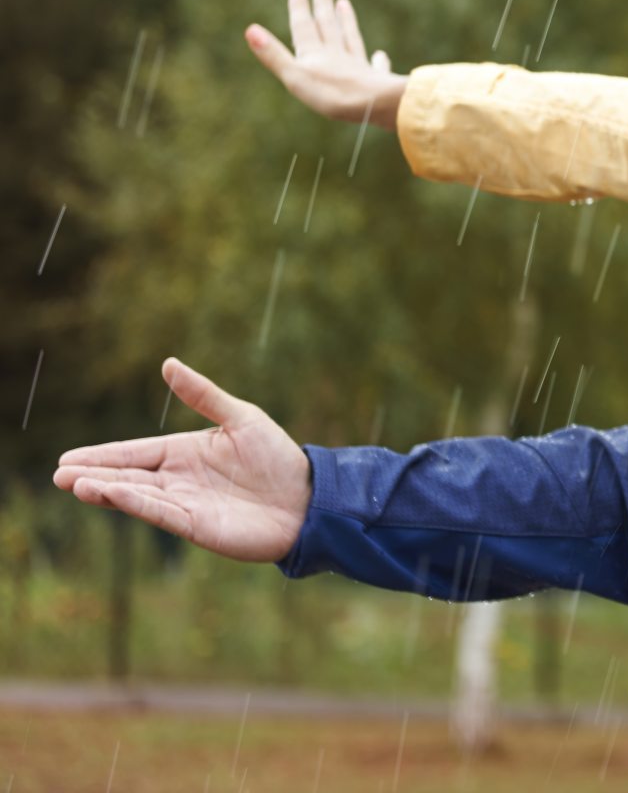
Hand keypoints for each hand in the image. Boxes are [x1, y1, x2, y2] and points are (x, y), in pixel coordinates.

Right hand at [53, 358, 312, 563]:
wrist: (308, 498)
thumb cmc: (277, 457)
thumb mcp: (241, 417)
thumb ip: (203, 395)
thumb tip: (168, 364)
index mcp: (185, 452)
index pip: (135, 452)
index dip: (102, 455)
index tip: (68, 457)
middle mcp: (179, 479)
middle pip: (127, 475)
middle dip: (93, 474)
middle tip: (58, 475)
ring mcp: (185, 503)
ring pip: (137, 496)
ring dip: (106, 490)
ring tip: (74, 484)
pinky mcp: (196, 525)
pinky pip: (160, 513)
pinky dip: (136, 504)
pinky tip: (112, 494)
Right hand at [246, 0, 406, 129]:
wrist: (374, 104)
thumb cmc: (331, 94)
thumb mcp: (295, 76)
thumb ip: (273, 55)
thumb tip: (250, 29)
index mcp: (314, 55)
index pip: (304, 27)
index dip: (299, 8)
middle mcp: (336, 55)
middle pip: (328, 26)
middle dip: (323, 5)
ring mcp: (357, 67)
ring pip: (350, 39)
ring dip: (346, 21)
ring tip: (344, 3)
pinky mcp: (376, 82)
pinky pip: (376, 68)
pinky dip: (377, 61)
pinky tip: (380, 55)